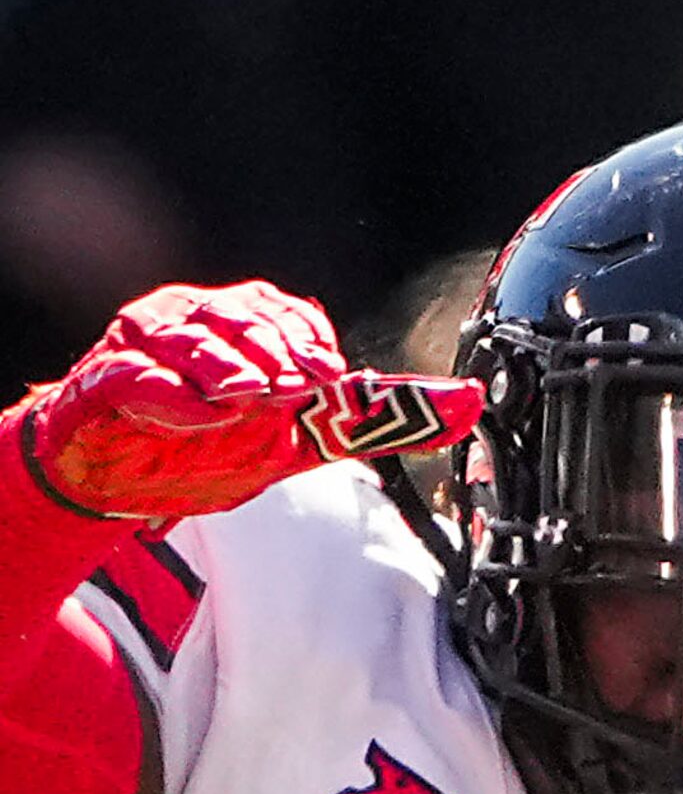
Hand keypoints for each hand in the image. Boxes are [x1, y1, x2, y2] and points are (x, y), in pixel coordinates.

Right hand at [16, 280, 482, 520]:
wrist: (118, 476)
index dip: (313, 345)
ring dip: (224, 366)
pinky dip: (167, 394)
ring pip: (190, 337)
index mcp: (251, 325)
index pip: (294, 318)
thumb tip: (468, 403)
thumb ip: (380, 420)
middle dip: (274, 353)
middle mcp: (201, 320)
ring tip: (247, 396)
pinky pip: (133, 376)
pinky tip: (194, 413)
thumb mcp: (302, 438)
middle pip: (244, 318)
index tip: (332, 376)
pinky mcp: (103, 380)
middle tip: (295, 389)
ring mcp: (148, 344)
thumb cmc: (209, 444)